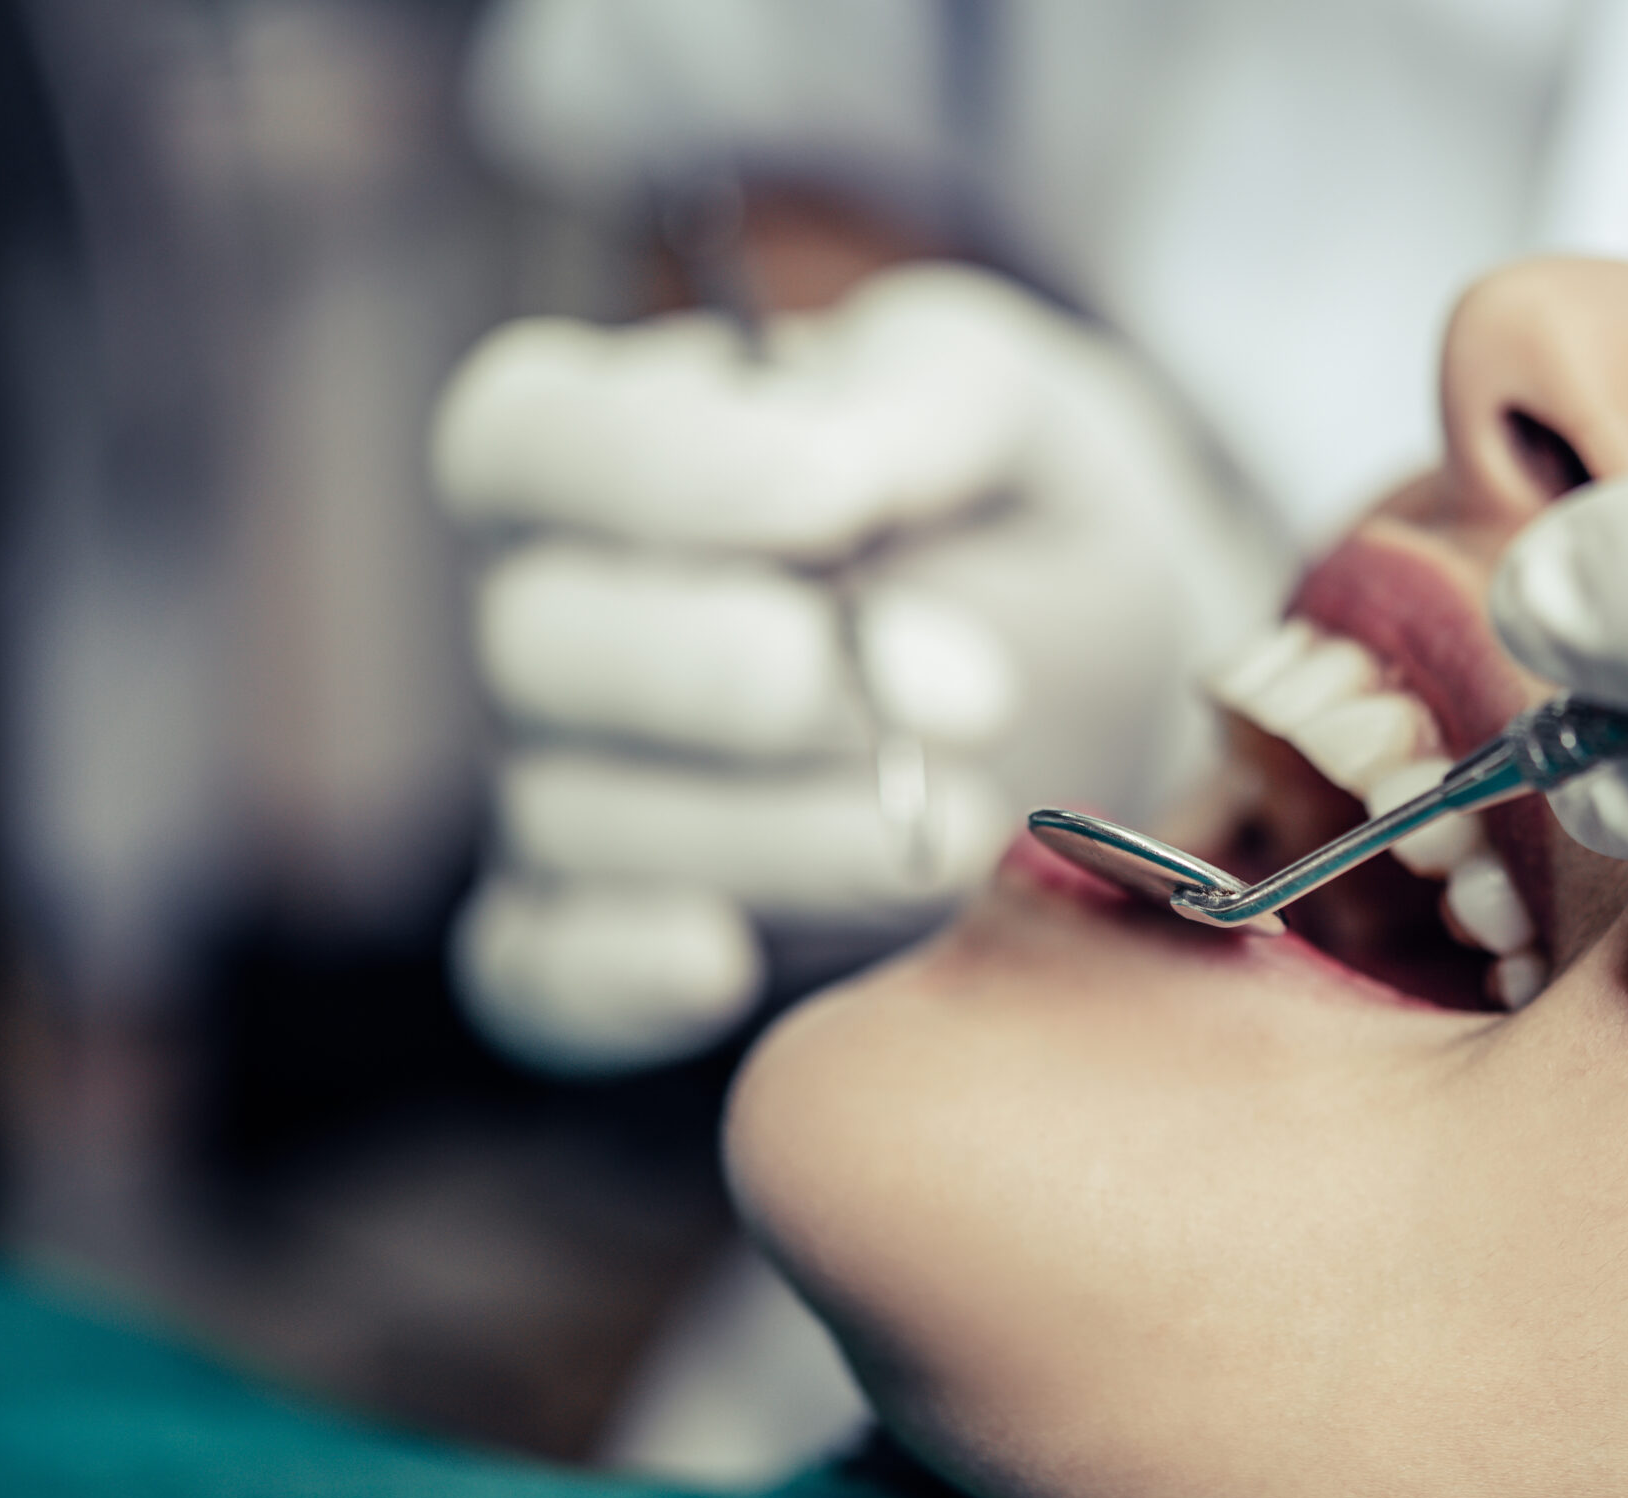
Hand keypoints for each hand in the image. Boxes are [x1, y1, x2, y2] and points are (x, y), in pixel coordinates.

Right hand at [435, 264, 1284, 1072]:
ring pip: (579, 816)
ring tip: (967, 824)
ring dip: (783, 833)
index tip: (842, 495)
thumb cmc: (1017, 520)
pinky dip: (616, 975)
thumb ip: (925, 392)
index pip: (527, 437)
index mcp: (603, 445)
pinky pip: (539, 968)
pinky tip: (722, 963)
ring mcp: (561, 784)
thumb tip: (827, 454)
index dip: (661, 472)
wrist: (1100, 702)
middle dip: (744, 673)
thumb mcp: (1014, 407)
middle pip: (538, 642)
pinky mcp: (601, 937)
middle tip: (967, 692)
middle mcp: (548, 616)